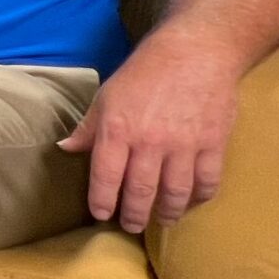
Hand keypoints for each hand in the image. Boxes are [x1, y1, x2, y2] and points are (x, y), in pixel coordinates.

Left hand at [59, 31, 240, 232]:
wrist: (196, 52)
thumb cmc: (145, 72)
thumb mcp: (107, 95)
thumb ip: (88, 127)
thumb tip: (65, 148)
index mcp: (119, 130)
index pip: (106, 177)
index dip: (102, 201)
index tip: (102, 215)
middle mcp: (150, 142)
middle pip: (141, 192)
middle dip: (134, 215)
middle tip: (131, 226)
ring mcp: (184, 145)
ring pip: (175, 193)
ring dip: (166, 213)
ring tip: (160, 220)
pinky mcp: (212, 144)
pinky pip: (207, 182)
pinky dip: (199, 198)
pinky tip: (191, 201)